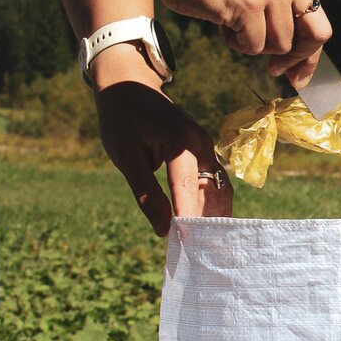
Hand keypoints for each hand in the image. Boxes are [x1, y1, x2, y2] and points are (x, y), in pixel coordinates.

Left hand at [92, 53, 232, 235]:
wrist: (129, 86)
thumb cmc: (121, 120)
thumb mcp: (126, 156)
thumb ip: (146, 193)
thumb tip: (163, 230)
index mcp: (181, 141)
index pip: (186, 188)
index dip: (188, 219)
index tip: (186, 247)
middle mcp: (202, 144)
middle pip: (211, 193)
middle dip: (206, 224)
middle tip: (201, 255)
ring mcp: (208, 149)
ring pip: (218, 192)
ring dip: (212, 218)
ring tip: (206, 247)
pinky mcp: (206, 155)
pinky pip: (214, 186)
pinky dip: (210, 207)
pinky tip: (204, 228)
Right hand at [154, 0, 332, 87]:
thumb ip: (282, 12)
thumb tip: (300, 61)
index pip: (320, 24)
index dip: (310, 55)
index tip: (297, 76)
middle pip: (314, 37)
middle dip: (295, 59)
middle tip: (275, 70)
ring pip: (280, 46)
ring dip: (254, 45)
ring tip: (233, 23)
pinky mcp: (249, 2)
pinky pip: (254, 46)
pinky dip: (236, 43)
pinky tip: (222, 22)